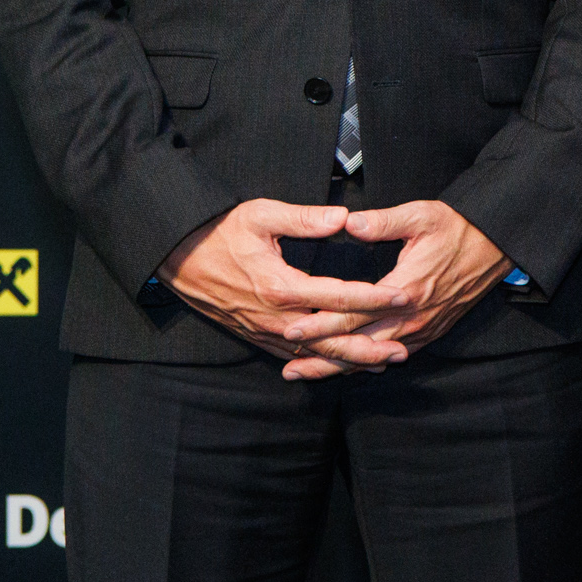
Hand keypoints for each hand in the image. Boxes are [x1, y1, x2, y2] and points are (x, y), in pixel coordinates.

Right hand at [160, 199, 388, 371]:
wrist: (178, 257)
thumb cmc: (221, 231)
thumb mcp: (261, 215)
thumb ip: (304, 218)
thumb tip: (343, 217)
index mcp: (281, 285)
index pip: (338, 296)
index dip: (373, 298)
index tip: (403, 297)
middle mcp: (274, 315)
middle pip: (330, 338)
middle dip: (367, 347)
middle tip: (402, 352)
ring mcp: (263, 329)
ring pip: (313, 352)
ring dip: (347, 361)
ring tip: (382, 365)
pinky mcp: (255, 334)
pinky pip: (292, 354)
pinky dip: (318, 362)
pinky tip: (339, 366)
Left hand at [272, 199, 510, 379]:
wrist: (496, 246)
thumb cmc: (457, 227)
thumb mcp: (421, 216)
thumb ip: (382, 222)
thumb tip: (348, 223)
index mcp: (406, 289)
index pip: (353, 314)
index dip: (320, 323)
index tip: (291, 328)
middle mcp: (412, 317)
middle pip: (358, 345)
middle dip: (321, 357)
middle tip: (287, 367)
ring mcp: (423, 328)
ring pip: (373, 357)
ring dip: (339, 367)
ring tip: (306, 373)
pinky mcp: (430, 332)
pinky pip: (392, 355)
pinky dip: (366, 364)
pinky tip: (346, 368)